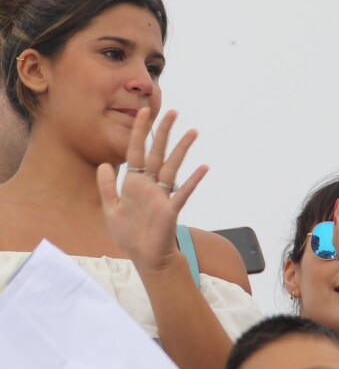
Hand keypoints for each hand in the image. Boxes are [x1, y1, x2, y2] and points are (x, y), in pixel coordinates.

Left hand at [97, 108, 207, 270]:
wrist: (145, 257)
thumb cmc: (129, 235)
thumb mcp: (111, 210)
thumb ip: (107, 188)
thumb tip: (104, 165)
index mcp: (134, 183)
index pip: (136, 151)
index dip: (139, 132)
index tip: (142, 112)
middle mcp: (150, 185)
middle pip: (158, 153)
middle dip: (164, 132)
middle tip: (173, 112)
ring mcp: (162, 195)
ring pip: (173, 166)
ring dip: (182, 149)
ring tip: (193, 131)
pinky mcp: (171, 209)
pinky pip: (183, 192)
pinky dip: (193, 180)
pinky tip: (203, 168)